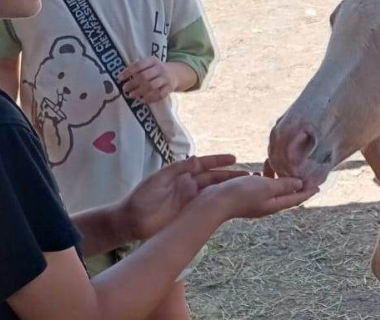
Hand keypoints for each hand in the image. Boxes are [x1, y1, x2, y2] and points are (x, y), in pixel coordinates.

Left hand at [119, 154, 245, 239]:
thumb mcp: (158, 179)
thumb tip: (196, 158)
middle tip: (249, 176)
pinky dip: (219, 205)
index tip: (234, 159)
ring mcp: (190, 200)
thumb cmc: (141, 197)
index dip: (219, 161)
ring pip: (213, 193)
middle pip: (213, 179)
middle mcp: (188, 186)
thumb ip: (177, 169)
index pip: (204, 165)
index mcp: (181, 174)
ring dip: (228, 190)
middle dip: (230, 176)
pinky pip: (207, 208)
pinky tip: (231, 204)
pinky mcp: (189, 214)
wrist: (130, 221)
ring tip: (245, 189)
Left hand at [120, 57, 174, 103]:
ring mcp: (166, 79)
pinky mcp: (169, 88)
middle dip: (133, 83)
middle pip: (145, 76)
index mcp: (153, 60)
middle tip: (124, 89)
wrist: (175, 73)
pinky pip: (159, 95)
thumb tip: (122, 74)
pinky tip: (142, 100)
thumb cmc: (155, 69)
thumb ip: (137, 67)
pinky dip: (149, 98)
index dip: (128, 72)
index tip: (119, 78)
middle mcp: (160, 68)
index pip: (139, 65)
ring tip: (131, 95)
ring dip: (139, 91)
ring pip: (151, 86)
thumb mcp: (148, 64)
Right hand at [205, 174, 317, 219]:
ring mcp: (255, 200)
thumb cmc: (242, 194)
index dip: (308, 192)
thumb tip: (300, 184)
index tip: (319, 185)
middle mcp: (266, 204)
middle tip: (300, 170)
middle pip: (285, 193)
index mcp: (274, 205)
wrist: (215, 203)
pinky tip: (258, 171)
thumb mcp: (267, 187)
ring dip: (277, 177)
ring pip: (271, 188)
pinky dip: (263, 177)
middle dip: (294, 182)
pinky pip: (259, 186)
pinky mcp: (244, 195)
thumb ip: (284, 185)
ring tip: (277, 164)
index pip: (296, 198)